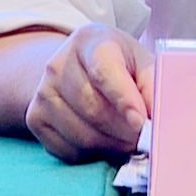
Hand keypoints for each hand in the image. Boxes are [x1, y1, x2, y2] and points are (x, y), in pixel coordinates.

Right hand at [24, 23, 154, 162]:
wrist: (75, 68)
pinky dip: (93, 155)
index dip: (124, 99)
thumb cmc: (119, 64)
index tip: (141, 122)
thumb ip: (154, 85)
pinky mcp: (35, 119)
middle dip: (125, 131)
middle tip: (145, 140)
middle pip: (93, 109)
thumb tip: (159, 118)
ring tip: (129, 142)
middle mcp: (59, 64)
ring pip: (82, 135)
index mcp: (89, 40)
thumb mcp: (140, 61)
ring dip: (112, 146)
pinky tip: (106, 142)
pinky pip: (68, 150)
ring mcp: (42, 92)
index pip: (104, 71)